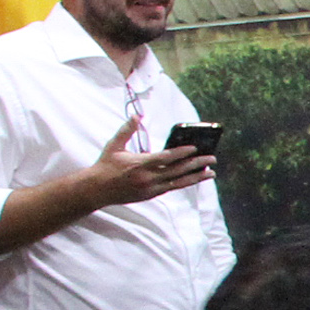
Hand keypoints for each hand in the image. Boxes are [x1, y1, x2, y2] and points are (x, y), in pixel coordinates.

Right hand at [82, 114, 215, 206]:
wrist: (96, 189)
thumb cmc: (105, 165)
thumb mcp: (114, 145)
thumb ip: (126, 130)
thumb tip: (136, 115)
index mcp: (139, 164)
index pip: (165, 158)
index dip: (181, 153)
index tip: (195, 148)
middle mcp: (148, 178)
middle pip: (177, 170)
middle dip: (196, 164)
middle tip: (212, 158)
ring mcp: (151, 188)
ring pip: (178, 182)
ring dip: (196, 177)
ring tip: (211, 172)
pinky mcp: (151, 195)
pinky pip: (172, 188)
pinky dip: (185, 182)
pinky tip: (195, 178)